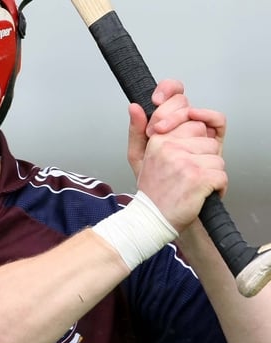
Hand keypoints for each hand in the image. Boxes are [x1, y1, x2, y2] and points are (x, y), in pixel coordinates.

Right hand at [126, 79, 227, 231]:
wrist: (152, 221)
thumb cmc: (151, 191)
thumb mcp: (138, 157)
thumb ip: (137, 130)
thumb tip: (135, 107)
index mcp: (157, 139)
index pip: (188, 114)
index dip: (192, 126)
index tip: (186, 141)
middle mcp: (170, 148)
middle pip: (205, 135)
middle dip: (201, 152)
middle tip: (186, 168)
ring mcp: (185, 162)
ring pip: (216, 156)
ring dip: (209, 172)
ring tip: (191, 182)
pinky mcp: (199, 178)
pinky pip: (221, 175)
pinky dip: (216, 188)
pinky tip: (200, 193)